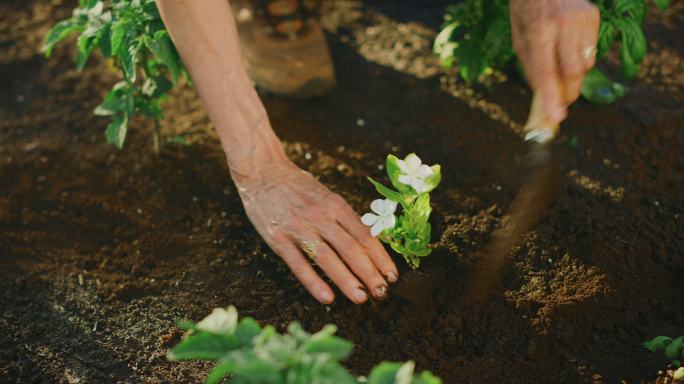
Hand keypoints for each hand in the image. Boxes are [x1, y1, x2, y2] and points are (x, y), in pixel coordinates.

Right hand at [232, 159, 397, 303]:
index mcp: (336, 206)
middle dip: (370, 274)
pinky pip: (298, 264)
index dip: (381, 258)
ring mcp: (299, 228)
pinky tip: (327, 298)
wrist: (263, 171)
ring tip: (361, 298)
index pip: (365, 236)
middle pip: (351, 249)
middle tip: (382, 293)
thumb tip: (371, 242)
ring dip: (347, 280)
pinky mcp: (278, 238)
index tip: (392, 276)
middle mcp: (321, 216)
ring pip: (328, 258)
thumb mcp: (327, 196)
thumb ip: (345, 219)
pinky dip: (313, 282)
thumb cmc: (298, 186)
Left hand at [510, 0, 599, 123]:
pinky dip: (581, 57)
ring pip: (585, 66)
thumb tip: (544, 98)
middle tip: (560, 103)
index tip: (555, 117)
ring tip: (559, 60)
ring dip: (573, 74)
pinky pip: (592, 52)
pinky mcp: (593, 16)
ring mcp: (581, 19)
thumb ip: (532, 69)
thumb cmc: (526, 12)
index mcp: (538, 30)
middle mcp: (562, 24)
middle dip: (567, 93)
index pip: (546, 71)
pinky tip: (568, 44)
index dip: (551, 97)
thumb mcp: (519, 39)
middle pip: (573, 73)